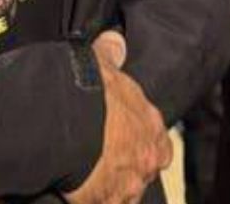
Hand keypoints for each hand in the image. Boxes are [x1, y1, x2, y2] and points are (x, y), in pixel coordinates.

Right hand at [66, 31, 167, 203]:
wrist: (71, 120)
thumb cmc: (89, 91)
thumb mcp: (102, 65)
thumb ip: (110, 55)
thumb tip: (115, 42)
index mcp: (150, 125)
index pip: (158, 140)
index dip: (144, 142)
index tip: (128, 142)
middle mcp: (148, 158)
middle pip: (144, 170)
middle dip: (129, 168)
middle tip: (105, 162)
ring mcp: (130, 184)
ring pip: (126, 192)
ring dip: (112, 188)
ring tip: (88, 180)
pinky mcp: (109, 202)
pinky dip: (94, 201)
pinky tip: (78, 196)